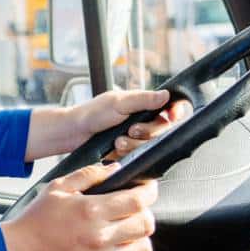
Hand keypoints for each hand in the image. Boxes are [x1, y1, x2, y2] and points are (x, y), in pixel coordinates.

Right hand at [0, 163, 157, 250]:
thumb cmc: (36, 219)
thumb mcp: (58, 188)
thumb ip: (88, 175)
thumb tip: (115, 168)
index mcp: (90, 210)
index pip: (138, 200)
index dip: (149, 191)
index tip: (147, 188)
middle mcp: (99, 237)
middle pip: (146, 224)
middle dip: (145, 213)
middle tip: (135, 209)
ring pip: (143, 249)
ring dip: (139, 237)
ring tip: (127, 230)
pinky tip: (113, 247)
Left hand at [25, 90, 191, 161]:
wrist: (74, 133)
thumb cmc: (92, 113)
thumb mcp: (118, 103)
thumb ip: (143, 99)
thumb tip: (167, 95)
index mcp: (143, 104)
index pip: (171, 107)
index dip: (175, 112)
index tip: (171, 115)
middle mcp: (144, 119)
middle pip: (164, 129)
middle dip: (148, 131)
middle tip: (131, 129)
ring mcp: (138, 136)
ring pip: (152, 144)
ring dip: (135, 144)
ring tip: (118, 140)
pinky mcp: (132, 151)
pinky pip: (140, 155)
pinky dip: (128, 153)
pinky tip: (116, 149)